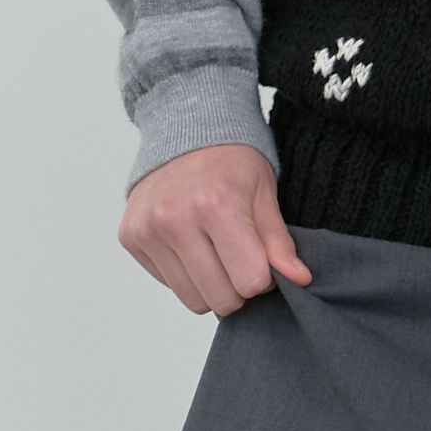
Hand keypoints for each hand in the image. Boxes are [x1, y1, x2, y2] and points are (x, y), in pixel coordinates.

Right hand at [118, 141, 313, 320]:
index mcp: (217, 205)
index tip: (260, 258)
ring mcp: (148, 229)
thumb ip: (279, 243)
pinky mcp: (130, 237)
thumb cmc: (231, 162)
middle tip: (239, 260)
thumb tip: (300, 280)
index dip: (262, 278)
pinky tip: (189, 243)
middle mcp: (175, 218)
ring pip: (192, 300)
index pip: (250, 282)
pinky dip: (184, 273)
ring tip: (214, 252)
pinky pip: (168, 284)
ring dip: (209, 286)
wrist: (184, 129)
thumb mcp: (264, 195)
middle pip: (220, 299)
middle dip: (237, 289)